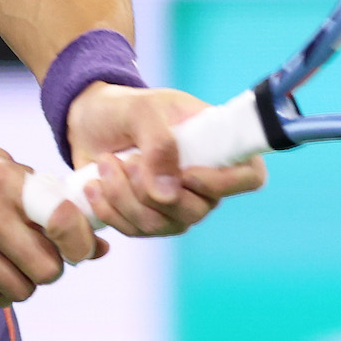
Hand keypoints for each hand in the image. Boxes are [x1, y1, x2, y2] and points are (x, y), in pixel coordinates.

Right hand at [0, 142, 106, 306]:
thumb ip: (44, 198)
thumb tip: (99, 245)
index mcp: (3, 179)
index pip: (62, 216)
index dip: (82, 241)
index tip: (84, 250)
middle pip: (47, 267)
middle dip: (51, 268)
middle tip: (40, 258)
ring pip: (21, 289)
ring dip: (23, 282)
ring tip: (9, 264)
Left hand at [64, 83, 266, 236]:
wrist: (90, 121)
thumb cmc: (125, 109)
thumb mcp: (141, 110)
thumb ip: (158, 144)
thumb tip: (166, 195)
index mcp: (216, 145)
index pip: (249, 176)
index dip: (224, 184)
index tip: (186, 174)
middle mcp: (204, 181)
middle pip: (196, 211)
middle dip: (150, 190)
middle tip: (127, 160)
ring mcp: (176, 205)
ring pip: (159, 224)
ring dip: (123, 196)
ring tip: (106, 164)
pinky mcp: (147, 218)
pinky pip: (134, 230)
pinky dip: (110, 209)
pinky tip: (95, 185)